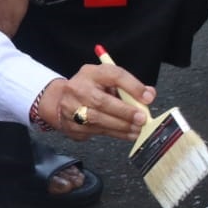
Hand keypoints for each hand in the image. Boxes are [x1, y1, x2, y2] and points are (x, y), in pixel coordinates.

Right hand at [39, 66, 153, 141]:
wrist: (58, 101)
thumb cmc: (88, 88)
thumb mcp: (106, 79)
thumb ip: (127, 85)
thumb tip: (148, 94)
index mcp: (91, 73)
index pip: (114, 75)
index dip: (132, 86)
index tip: (147, 97)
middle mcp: (78, 89)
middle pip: (102, 101)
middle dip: (125, 112)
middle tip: (142, 119)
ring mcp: (71, 109)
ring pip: (98, 120)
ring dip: (122, 126)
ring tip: (138, 129)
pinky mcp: (71, 126)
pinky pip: (96, 132)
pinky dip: (115, 134)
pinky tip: (127, 134)